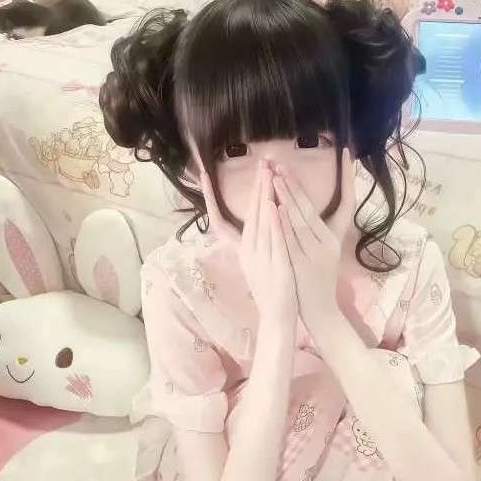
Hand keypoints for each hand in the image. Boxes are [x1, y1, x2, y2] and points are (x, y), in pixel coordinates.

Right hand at [198, 160, 297, 323]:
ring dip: (264, 196)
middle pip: (249, 213)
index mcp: (242, 250)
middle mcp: (247, 251)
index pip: (221, 218)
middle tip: (260, 162)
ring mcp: (260, 258)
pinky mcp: (276, 265)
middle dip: (255, 186)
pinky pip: (274, 240)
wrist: (276, 317)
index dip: (211, 196)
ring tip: (267, 173)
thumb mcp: (256, 264)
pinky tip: (275, 205)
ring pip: (261, 222)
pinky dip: (274, 222)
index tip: (204, 174)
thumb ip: (253, 243)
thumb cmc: (269, 289)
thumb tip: (252, 223)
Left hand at [273, 147, 355, 330]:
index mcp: (334, 238)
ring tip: (276, 178)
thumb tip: (305, 206)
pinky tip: (274, 208)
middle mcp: (327, 243)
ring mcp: (313, 254)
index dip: (347, 177)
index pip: (345, 202)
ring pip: (300, 222)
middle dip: (295, 185)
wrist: (320, 310)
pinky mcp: (299, 264)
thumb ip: (319, 229)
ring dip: (287, 198)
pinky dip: (282, 222)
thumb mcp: (326, 251)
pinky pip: (289, 240)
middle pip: (310, 209)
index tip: (345, 153)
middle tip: (282, 165)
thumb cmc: (320, 277)